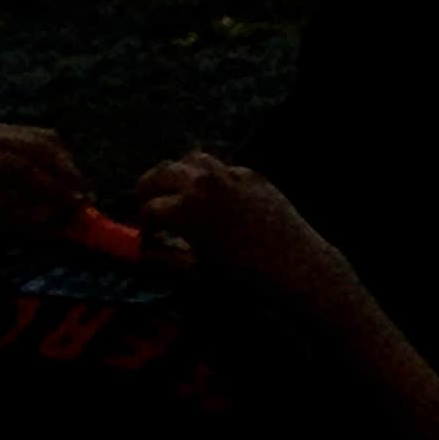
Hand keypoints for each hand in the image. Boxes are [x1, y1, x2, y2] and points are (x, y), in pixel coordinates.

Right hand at [135, 154, 348, 307]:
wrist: (295, 266)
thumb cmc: (243, 280)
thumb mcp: (197, 275)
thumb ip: (166, 260)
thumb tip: (145, 252)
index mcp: (187, 209)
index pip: (151, 208)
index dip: (142, 223)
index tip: (144, 236)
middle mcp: (206, 183)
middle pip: (165, 171)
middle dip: (149, 186)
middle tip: (144, 202)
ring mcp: (231, 174)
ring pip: (194, 159)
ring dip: (177, 172)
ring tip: (173, 190)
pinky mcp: (253, 175)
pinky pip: (223, 167)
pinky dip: (208, 176)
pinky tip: (210, 195)